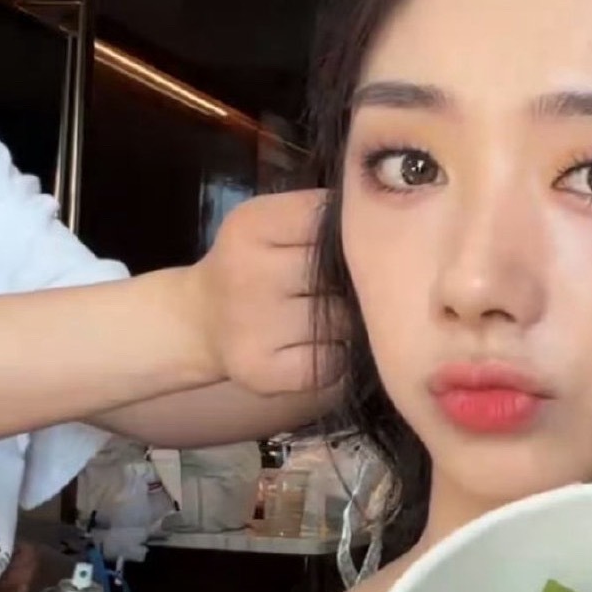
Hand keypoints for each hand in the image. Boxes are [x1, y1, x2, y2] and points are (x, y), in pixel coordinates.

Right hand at [189, 190, 344, 395]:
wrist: (197, 323)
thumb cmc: (252, 266)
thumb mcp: (271, 224)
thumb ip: (321, 219)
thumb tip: (394, 229)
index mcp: (252, 224)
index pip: (332, 220)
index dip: (354, 233)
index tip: (356, 243)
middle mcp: (248, 274)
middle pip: (343, 274)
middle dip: (357, 281)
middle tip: (348, 285)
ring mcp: (253, 328)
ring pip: (346, 320)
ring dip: (352, 320)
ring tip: (332, 316)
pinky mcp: (263, 373)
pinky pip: (335, 361)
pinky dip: (338, 356)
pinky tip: (321, 346)